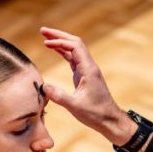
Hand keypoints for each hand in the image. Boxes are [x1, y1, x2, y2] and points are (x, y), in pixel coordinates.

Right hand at [39, 27, 136, 145]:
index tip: (45, 43)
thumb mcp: (75, 107)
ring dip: (61, 42)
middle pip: (75, 43)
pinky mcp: (85, 76)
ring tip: (45, 37)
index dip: (59, 42)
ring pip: (74, 50)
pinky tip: (55, 50)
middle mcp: (89, 67)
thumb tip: (43, 87)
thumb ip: (59, 96)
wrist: (110, 120)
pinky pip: (74, 59)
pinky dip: (64, 53)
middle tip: (42, 30)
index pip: (75, 46)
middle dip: (59, 35)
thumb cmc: (96, 114)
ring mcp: (88, 70)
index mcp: (89, 70)